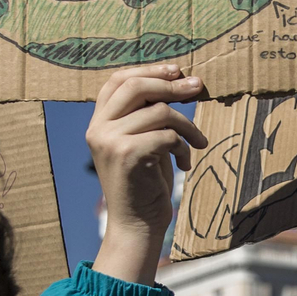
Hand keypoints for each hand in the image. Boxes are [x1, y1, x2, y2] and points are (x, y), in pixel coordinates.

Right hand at [88, 67, 207, 285]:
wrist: (136, 226)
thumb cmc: (145, 185)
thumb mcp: (144, 141)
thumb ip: (149, 113)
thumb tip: (182, 80)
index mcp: (98, 122)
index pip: (118, 80)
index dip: (148, 70)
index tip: (177, 70)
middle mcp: (98, 129)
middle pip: (136, 86)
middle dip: (171, 85)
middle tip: (198, 88)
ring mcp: (109, 141)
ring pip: (159, 111)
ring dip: (187, 125)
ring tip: (198, 142)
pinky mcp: (127, 154)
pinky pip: (167, 135)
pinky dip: (184, 147)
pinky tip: (185, 163)